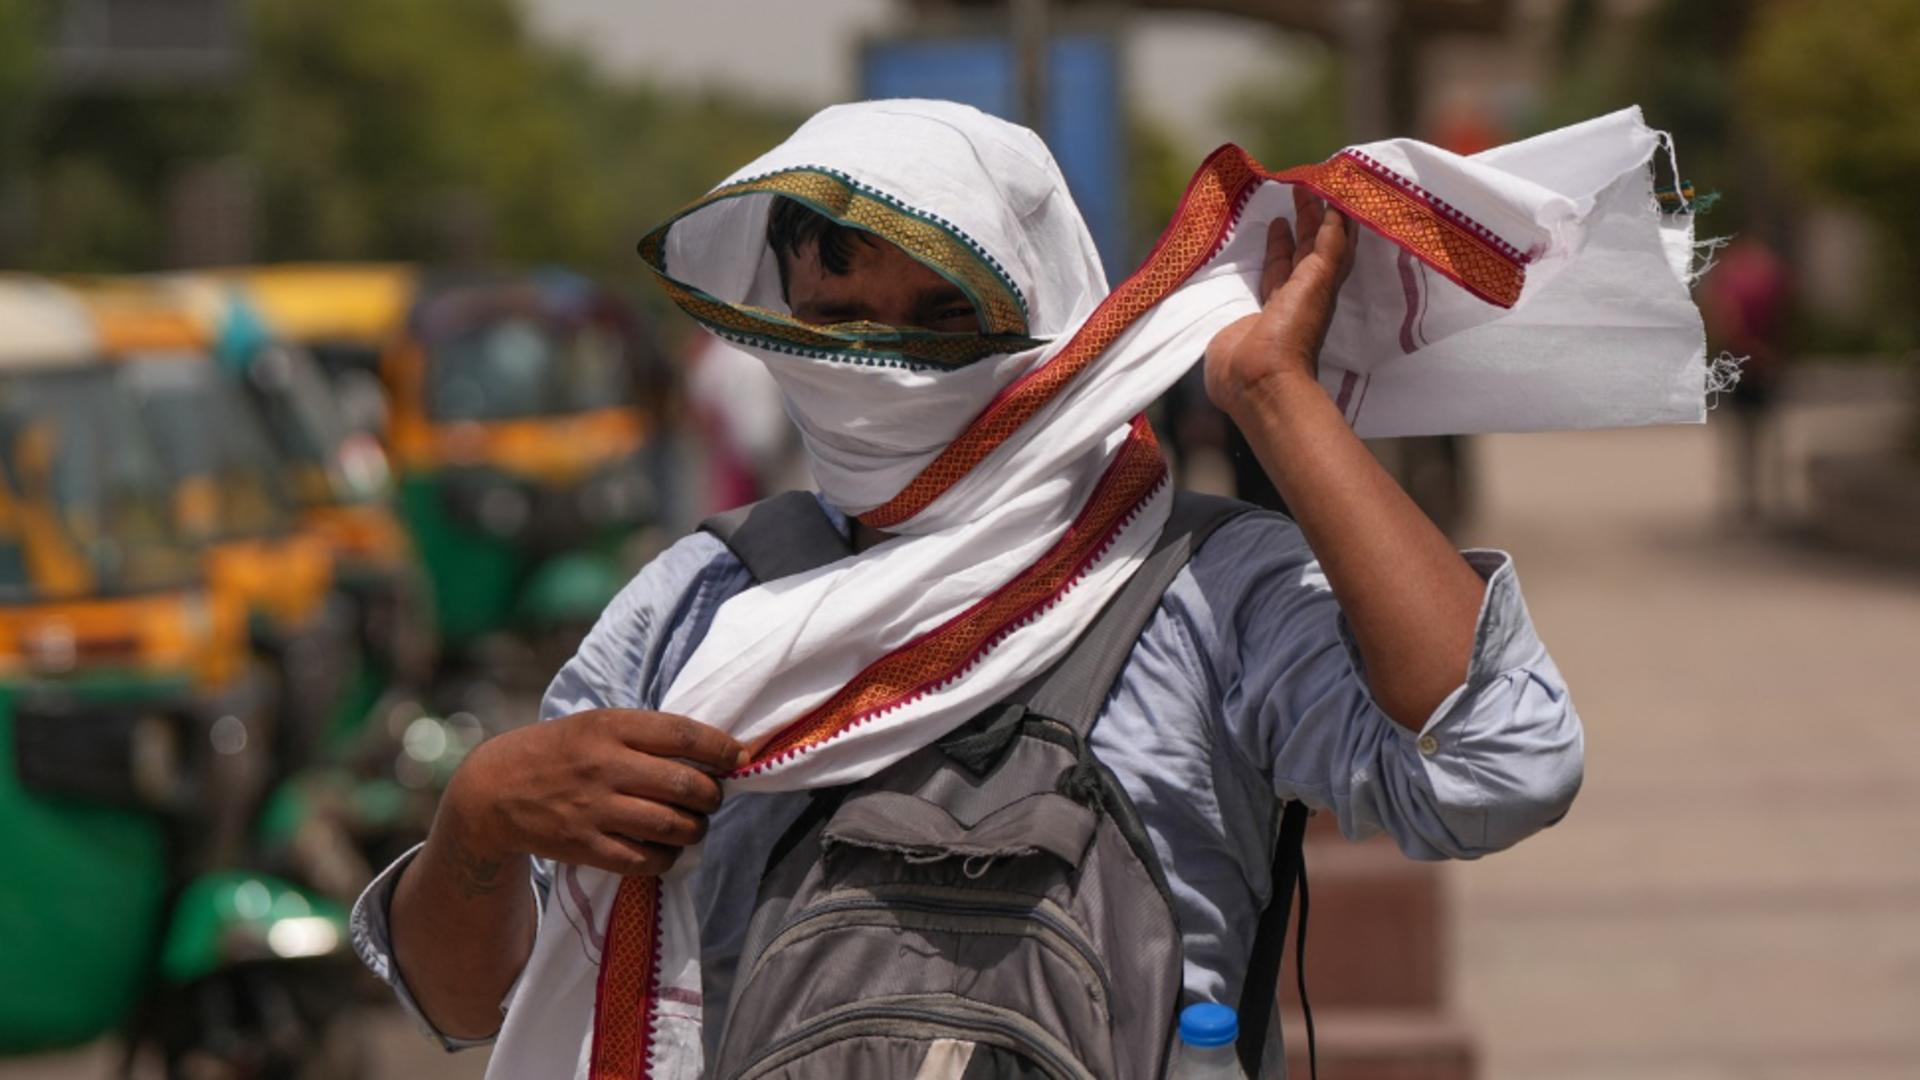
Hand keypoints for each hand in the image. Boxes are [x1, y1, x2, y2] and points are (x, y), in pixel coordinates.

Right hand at [437, 709, 747, 878]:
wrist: (494, 791)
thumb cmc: (559, 751)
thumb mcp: (596, 724)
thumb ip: (645, 734)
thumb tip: (710, 750)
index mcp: (611, 727)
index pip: (683, 735)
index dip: (721, 748)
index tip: (738, 757)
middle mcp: (605, 766)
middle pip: (686, 785)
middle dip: (712, 795)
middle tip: (712, 797)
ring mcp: (595, 809)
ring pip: (673, 826)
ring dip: (696, 829)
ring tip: (693, 824)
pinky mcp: (586, 847)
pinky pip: (646, 860)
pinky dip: (667, 857)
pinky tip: (666, 849)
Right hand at [1203, 187, 1357, 414]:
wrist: (1257, 378)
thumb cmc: (1293, 331)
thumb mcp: (1318, 282)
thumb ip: (1327, 247)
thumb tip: (1337, 211)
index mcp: (1321, 286)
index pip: (1332, 244)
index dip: (1331, 218)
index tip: (1325, 188)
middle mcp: (1300, 293)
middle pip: (1307, 251)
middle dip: (1306, 222)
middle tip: (1298, 190)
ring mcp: (1272, 305)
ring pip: (1282, 265)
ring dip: (1282, 241)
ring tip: (1278, 216)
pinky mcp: (1246, 313)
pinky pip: (1256, 279)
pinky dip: (1256, 262)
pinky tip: (1250, 248)